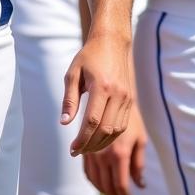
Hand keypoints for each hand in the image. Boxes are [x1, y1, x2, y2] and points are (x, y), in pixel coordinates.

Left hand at [61, 30, 131, 155]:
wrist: (112, 42)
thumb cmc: (89, 56)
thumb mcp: (73, 73)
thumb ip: (69, 99)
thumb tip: (64, 122)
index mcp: (102, 86)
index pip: (92, 121)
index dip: (82, 138)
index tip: (72, 148)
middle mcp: (117, 94)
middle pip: (105, 129)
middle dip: (91, 145)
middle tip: (77, 151)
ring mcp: (127, 98)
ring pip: (116, 130)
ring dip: (101, 143)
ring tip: (86, 148)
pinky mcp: (130, 100)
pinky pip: (122, 125)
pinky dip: (111, 136)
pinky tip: (99, 139)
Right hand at [83, 102, 146, 194]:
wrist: (112, 97)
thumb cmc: (131, 117)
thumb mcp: (140, 138)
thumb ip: (139, 163)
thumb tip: (141, 184)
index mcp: (119, 154)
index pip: (120, 185)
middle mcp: (103, 155)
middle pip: (107, 186)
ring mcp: (92, 151)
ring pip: (95, 180)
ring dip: (104, 191)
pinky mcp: (85, 147)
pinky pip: (87, 170)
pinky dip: (94, 181)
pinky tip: (101, 183)